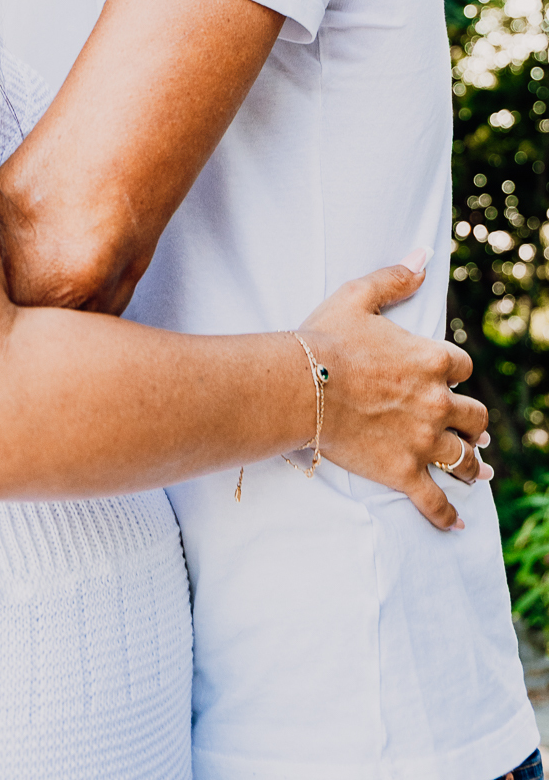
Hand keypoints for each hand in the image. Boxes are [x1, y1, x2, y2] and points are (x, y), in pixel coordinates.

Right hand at [299, 252, 490, 531]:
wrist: (299, 386)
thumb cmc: (324, 339)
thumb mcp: (358, 297)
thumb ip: (394, 278)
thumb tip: (422, 256)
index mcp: (431, 360)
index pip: (462, 367)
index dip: (454, 372)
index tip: (448, 378)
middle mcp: (437, 402)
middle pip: (475, 417)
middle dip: (474, 424)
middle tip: (473, 431)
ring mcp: (422, 441)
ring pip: (464, 460)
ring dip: (473, 466)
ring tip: (479, 471)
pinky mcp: (403, 472)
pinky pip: (435, 501)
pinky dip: (447, 515)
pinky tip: (457, 523)